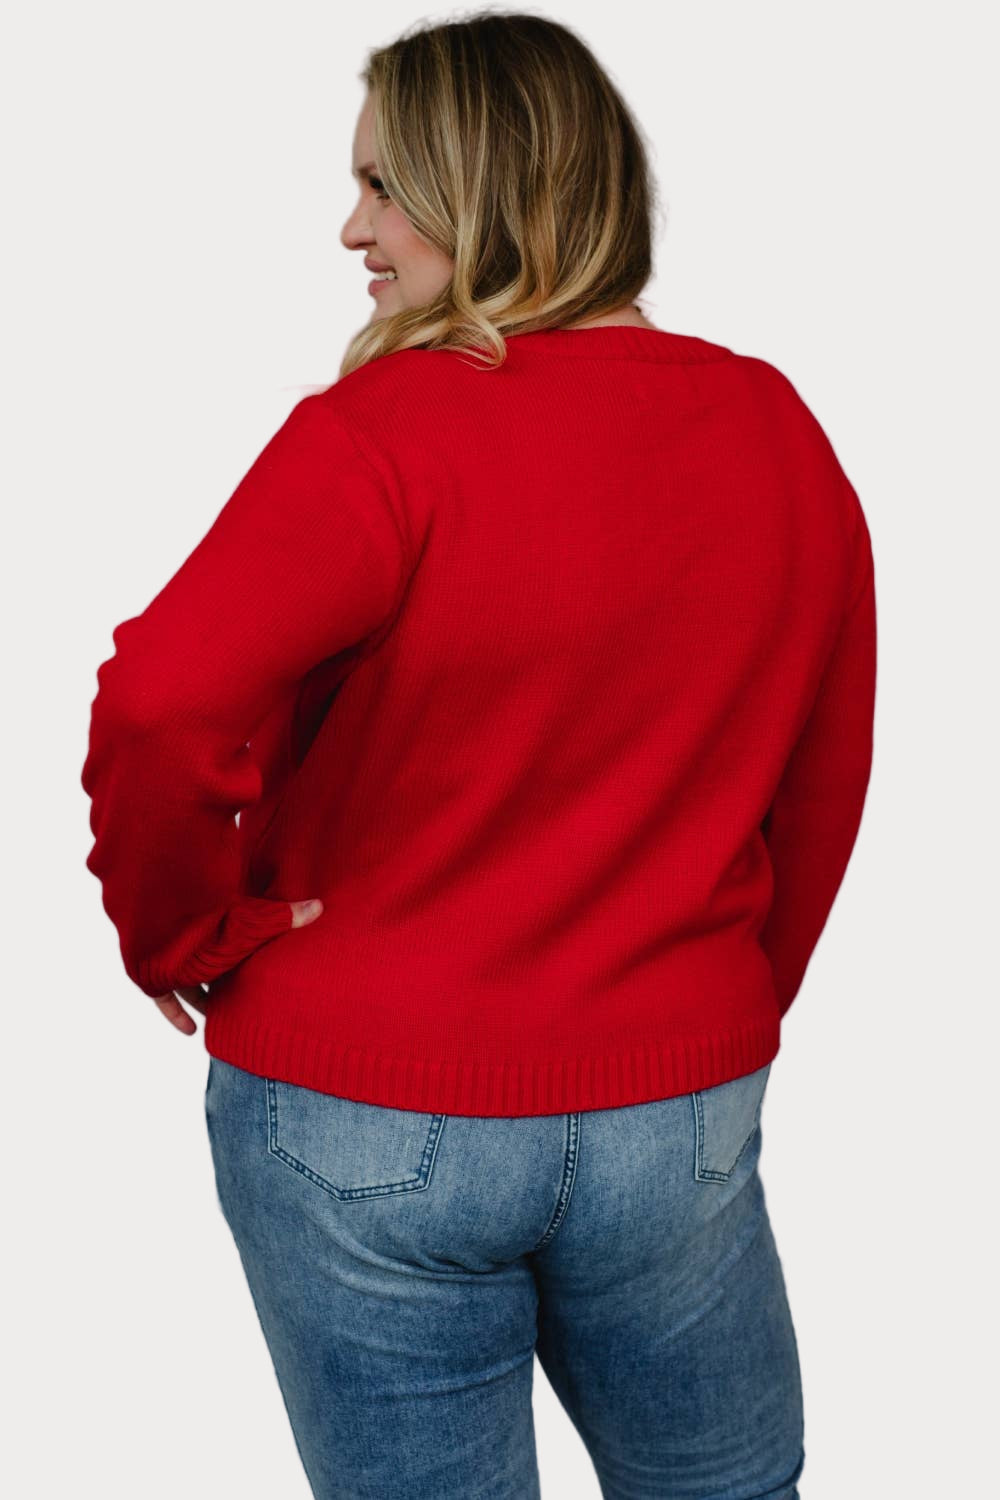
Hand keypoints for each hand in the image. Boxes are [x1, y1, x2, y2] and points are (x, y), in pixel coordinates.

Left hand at [152, 897, 323, 1033]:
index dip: (249, 956)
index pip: (236, 944)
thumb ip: (284, 918)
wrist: (153, 901)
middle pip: (213, 965)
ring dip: (203, 999)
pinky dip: (177, 1015)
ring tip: (222, 1017)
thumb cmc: (204, 910)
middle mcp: (195, 942)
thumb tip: (320, 906)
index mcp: (220, 927)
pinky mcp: (151, 975)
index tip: (265, 971)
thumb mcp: (249, 920)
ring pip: (188, 982)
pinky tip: (190, 1032)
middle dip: (228, 979)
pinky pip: (163, 1000)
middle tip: (248, 999)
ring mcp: (170, 959)